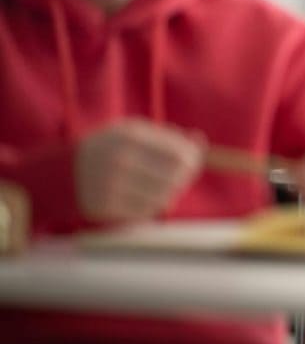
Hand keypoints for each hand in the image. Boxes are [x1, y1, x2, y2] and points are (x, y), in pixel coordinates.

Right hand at [75, 119, 203, 222]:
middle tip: (183, 176)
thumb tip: (200, 140)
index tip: (195, 161)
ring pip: (163, 196)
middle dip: (185, 176)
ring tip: (166, 186)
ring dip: (171, 193)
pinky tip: (149, 197)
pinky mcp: (105, 206)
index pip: (178, 152)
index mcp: (129, 136)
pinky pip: (146, 210)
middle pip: (174, 175)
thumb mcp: (133, 133)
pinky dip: (154, 205)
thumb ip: (167, 135)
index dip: (193, 159)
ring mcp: (112, 185)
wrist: (65, 172)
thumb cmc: (109, 149)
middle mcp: (120, 160)